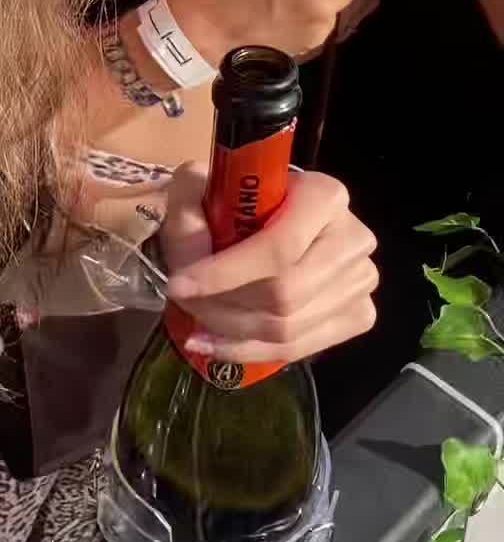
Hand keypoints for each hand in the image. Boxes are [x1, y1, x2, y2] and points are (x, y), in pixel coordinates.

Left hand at [160, 162, 378, 360]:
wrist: (270, 220)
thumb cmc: (236, 201)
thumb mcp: (202, 189)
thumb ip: (188, 218)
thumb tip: (190, 270)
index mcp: (325, 196)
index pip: (279, 248)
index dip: (225, 273)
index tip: (178, 285)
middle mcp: (354, 238)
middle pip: (286, 294)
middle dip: (225, 307)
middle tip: (186, 304)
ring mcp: (362, 281)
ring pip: (290, 327)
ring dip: (232, 333)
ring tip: (197, 325)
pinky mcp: (359, 315)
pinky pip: (300, 348)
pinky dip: (251, 352)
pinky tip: (217, 344)